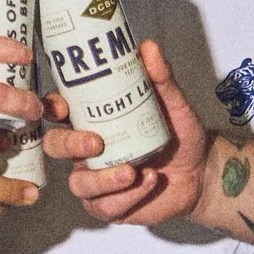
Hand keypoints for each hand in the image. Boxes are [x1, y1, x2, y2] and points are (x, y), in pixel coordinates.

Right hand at [56, 40, 213, 224]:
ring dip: (104, 178)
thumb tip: (148, 47)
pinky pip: (106, 206)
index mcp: (94, 120)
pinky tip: (148, 181)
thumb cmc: (180, 135)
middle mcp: (87, 150)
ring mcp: (96, 179)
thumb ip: (160, 78)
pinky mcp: (111, 206)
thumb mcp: (173, 104)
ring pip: (79, 184)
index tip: (61, 107)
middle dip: (70, 145)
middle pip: (55, 147)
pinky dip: (129, 195)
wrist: (202, 173)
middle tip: (97, 143)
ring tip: (133, 171)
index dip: (52, 109)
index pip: (59, 112)